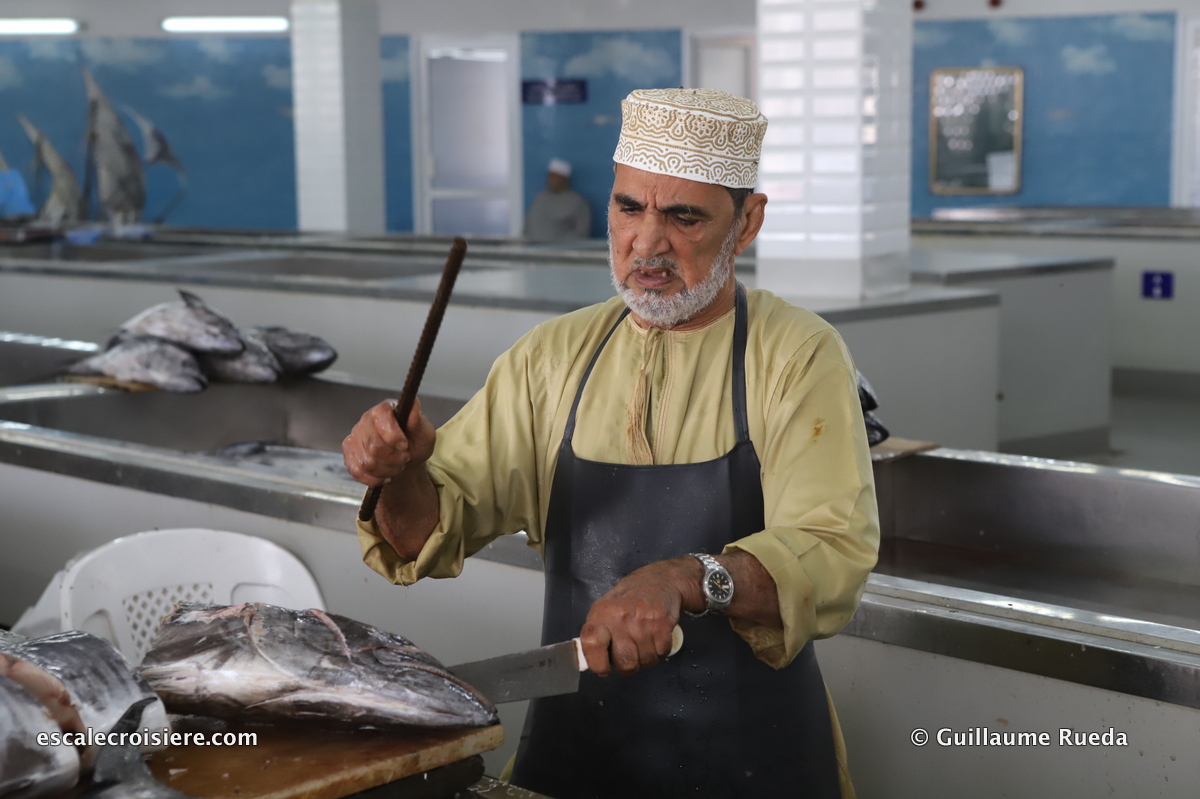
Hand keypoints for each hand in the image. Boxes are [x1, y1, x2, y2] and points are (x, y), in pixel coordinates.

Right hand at [343, 398, 436, 486]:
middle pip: (374, 446)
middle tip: (405, 457)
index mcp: (385, 409)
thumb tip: (413, 403)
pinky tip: (385, 474)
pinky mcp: (349, 454)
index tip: (405, 446)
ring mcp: (355, 437)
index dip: (393, 435)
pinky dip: (375, 478)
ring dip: (387, 470)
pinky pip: (357, 471)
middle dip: (395, 458)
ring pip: (367, 463)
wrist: (407, 459)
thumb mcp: (424, 432)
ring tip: (397, 465)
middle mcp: (366, 420)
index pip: (381, 416)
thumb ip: (418, 420)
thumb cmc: (415, 442)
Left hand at [579, 558, 703, 676]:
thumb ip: (598, 636)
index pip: (592, 643)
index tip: (603, 669)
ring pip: (646, 661)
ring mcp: (642, 622)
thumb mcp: (605, 610)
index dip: (597, 663)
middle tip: (630, 654)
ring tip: (645, 640)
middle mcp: (620, 618)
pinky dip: (661, 649)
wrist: (658, 580)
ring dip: (647, 656)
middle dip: (629, 666)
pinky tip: (656, 636)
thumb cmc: (628, 600)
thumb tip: (598, 667)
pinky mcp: (662, 624)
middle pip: (625, 663)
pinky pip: (662, 653)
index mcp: (601, 615)